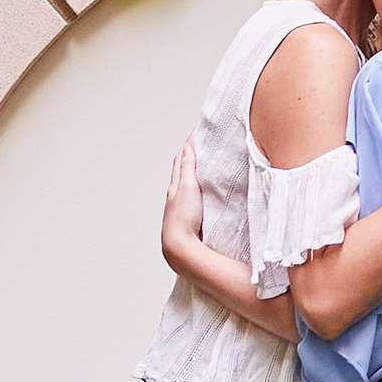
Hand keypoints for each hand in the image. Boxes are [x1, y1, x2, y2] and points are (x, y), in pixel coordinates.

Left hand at [161, 140, 204, 256]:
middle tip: (203, 145)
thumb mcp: (187, 188)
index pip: (181, 160)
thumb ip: (187, 168)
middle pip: (182, 171)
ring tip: (206, 165)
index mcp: (175, 186)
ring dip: (194, 173)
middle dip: (191, 157)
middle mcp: (176, 195)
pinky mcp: (189, 218)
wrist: (180, 248)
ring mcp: (182, 207)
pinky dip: (198, 189)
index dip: (189, 146)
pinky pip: (194, 198)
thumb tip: (188, 146)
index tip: (199, 133)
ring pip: (187, 185)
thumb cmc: (182, 218)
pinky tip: (206, 192)